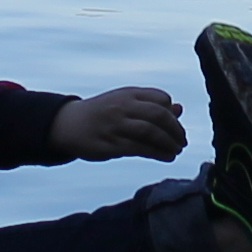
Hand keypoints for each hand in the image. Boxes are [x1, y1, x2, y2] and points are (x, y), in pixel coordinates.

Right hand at [51, 85, 185, 162]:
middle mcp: (122, 107)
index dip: (172, 112)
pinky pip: (139, 148)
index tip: (176, 125)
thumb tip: (179, 109)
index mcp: (128, 94)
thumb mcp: (125, 103)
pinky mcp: (110, 144)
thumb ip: (151, 106)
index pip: (160, 98)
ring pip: (150, 132)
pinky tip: (166, 157)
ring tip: (176, 151)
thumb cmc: (102, 114)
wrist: (68, 124)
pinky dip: (158, 153)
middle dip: (175, 129)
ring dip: (169, 143)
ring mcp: (115, 125)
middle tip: (182, 141)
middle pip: (158, 115)